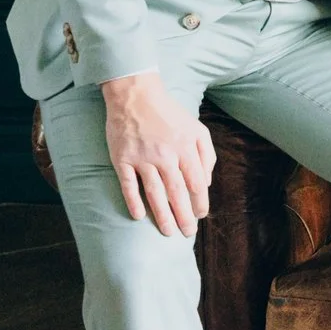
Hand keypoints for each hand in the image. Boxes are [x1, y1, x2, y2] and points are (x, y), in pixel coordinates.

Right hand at [100, 70, 214, 237]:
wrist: (136, 96)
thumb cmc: (169, 114)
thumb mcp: (197, 129)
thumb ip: (207, 155)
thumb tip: (207, 183)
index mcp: (186, 149)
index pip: (197, 184)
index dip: (200, 204)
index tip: (201, 216)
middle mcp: (166, 156)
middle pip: (178, 194)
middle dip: (184, 217)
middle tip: (187, 233)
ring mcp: (143, 158)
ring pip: (155, 194)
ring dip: (163, 216)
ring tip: (168, 232)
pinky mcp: (122, 159)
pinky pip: (129, 185)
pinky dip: (134, 202)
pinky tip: (139, 217)